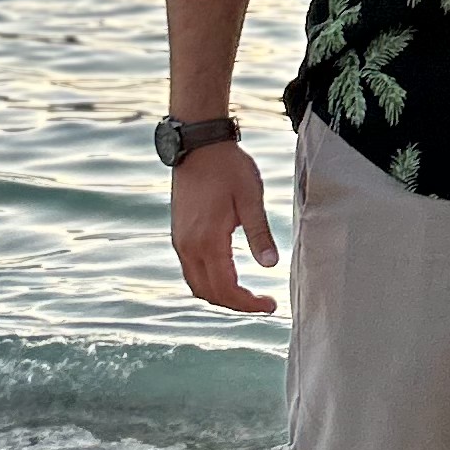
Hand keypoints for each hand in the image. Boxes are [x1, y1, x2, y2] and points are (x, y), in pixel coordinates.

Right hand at [170, 143, 279, 316]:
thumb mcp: (251, 198)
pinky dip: (209, 283)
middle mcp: (188, 246)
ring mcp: (180, 241)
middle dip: (235, 304)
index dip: (248, 304)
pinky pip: (191, 271)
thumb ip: (260, 233)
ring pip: (197, 285)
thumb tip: (271, 266)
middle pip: (209, 293)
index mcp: (207, 240)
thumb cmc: (228, 167)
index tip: (270, 305)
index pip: (226, 289)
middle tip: (262, 303)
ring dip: (220, 296)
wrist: (199, 145)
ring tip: (247, 295)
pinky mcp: (179, 234)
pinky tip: (228, 276)